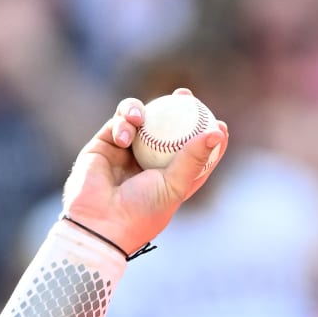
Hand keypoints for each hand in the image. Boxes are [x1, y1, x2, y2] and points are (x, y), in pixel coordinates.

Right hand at [62, 87, 229, 256]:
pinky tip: (124, 136)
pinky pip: (119, 123)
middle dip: (178, 109)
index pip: (195, 153)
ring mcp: (129, 152)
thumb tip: (217, 132)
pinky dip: (123, 123)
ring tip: (142, 117)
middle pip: (169, 129)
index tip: (218, 123)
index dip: (207, 137)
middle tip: (185, 95)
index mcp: (173, 178)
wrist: (98, 222)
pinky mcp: (106, 144)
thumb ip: (194, 158)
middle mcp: (152, 163)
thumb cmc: (141, 210)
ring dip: (144, 111)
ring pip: (142, 119)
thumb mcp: (175, 186)